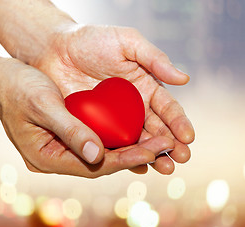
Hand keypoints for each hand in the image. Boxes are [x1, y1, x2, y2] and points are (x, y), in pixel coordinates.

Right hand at [0, 58, 173, 176]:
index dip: (125, 159)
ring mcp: (60, 151)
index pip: (93, 165)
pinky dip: (117, 140)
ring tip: (160, 142)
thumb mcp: (42, 104)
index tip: (153, 151)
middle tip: (166, 145)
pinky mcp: (66, 139)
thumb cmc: (17, 88)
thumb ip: (70, 130)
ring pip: (102, 156)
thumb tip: (98, 155)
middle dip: (135, 155)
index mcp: (45, 157)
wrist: (0, 81)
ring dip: (131, 150)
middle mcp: (55, 159)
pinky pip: (96, 143)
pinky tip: (138, 134)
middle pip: (101, 164)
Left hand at [32, 24, 194, 174]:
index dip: (179, 122)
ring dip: (152, 155)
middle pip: (157, 129)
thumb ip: (155, 59)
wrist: (56, 50)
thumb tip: (184, 79)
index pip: (168, 108)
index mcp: (146, 87)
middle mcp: (135, 107)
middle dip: (171, 144)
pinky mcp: (97, 128)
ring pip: (138, 141)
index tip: (188, 138)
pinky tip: (136, 167)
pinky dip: (125, 157)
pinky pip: (113, 145)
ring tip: (165, 169)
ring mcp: (116, 120)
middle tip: (181, 159)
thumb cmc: (93, 40)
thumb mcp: (127, 42)